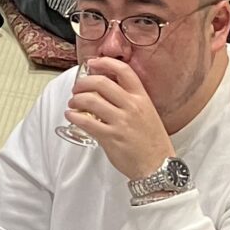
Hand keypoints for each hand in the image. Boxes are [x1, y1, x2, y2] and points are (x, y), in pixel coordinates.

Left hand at [65, 55, 175, 183]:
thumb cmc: (152, 142)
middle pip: (101, 83)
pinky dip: (74, 116)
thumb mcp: (148, 114)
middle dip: (83, 83)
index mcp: (142, 98)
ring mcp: (122, 121)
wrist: (158, 166)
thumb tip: (106, 91)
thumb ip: (130, 101)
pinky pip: (86, 122)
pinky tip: (71, 116)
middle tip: (77, 88)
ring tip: (73, 104)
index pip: (124, 71)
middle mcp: (132, 106)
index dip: (105, 63)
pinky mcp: (111, 137)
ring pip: (91, 100)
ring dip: (76, 100)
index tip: (92, 63)